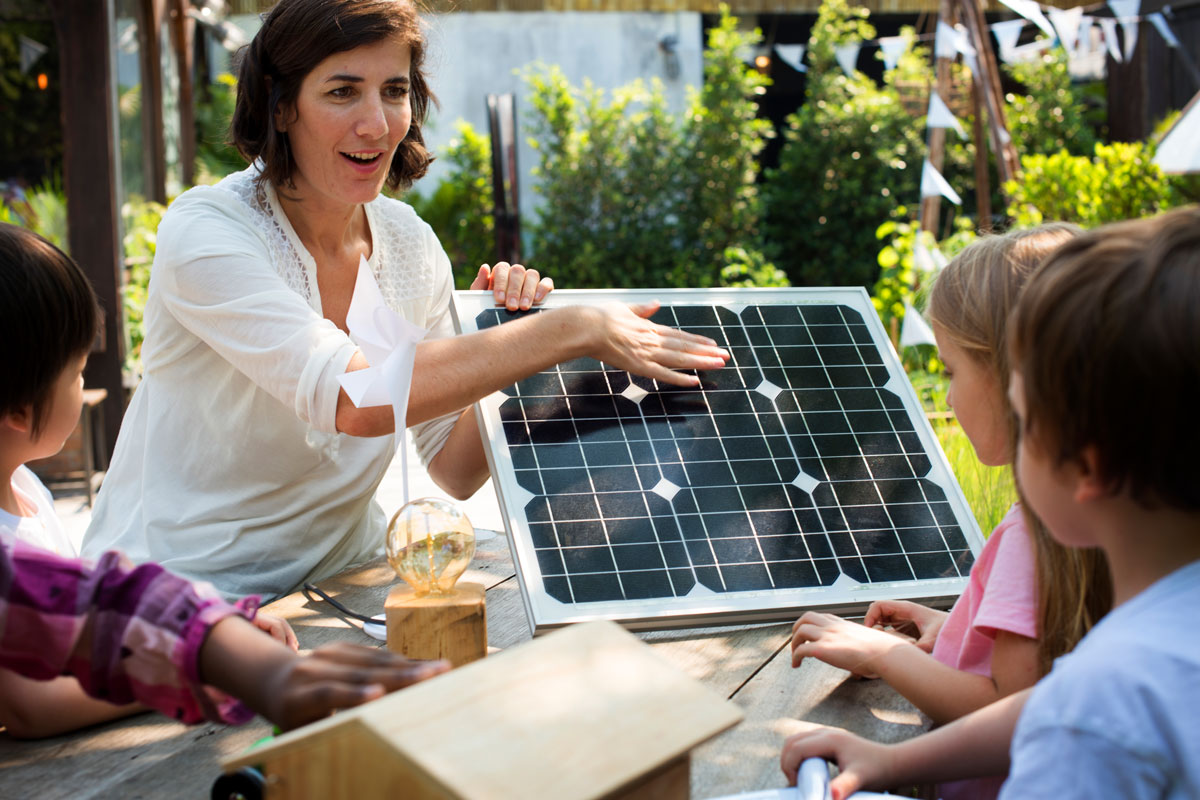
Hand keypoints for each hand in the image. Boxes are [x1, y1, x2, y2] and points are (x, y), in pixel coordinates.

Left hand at [201, 617, 449, 731]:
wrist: (272, 678)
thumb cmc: (291, 718)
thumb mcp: (298, 733)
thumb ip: (325, 732)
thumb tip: (364, 743)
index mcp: (295, 698)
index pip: (326, 695)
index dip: (352, 695)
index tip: (378, 695)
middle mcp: (310, 669)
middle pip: (358, 672)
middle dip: (399, 675)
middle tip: (433, 676)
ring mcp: (326, 653)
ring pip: (372, 659)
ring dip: (409, 665)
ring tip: (441, 669)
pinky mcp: (342, 645)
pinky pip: (375, 653)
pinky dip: (402, 661)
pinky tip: (426, 666)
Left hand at [470, 262, 552, 310]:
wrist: (502, 323)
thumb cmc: (490, 308)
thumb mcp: (481, 298)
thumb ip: (480, 284)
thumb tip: (485, 267)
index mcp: (501, 272)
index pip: (502, 268)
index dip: (501, 282)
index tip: (499, 299)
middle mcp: (516, 273)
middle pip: (518, 271)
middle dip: (514, 290)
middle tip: (511, 306)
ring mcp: (530, 279)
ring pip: (532, 275)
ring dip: (528, 291)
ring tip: (523, 307)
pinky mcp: (543, 287)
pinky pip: (547, 282)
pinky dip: (543, 289)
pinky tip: (538, 300)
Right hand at [581, 301, 728, 386]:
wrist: (586, 327)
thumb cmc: (599, 317)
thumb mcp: (624, 308)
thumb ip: (641, 309)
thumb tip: (655, 303)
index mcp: (648, 327)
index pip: (678, 335)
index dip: (697, 340)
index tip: (713, 343)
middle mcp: (652, 340)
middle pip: (685, 347)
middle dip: (707, 352)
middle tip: (726, 356)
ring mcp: (646, 353)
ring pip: (680, 359)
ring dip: (701, 362)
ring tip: (719, 364)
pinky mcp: (638, 366)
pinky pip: (663, 374)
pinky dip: (679, 378)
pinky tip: (694, 381)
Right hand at [781, 724, 897, 799]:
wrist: (893, 762)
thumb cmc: (878, 771)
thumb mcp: (860, 780)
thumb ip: (844, 786)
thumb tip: (831, 796)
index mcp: (829, 740)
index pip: (796, 748)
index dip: (789, 767)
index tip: (796, 785)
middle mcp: (825, 733)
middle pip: (791, 741)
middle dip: (786, 762)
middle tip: (794, 783)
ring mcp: (827, 734)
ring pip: (796, 740)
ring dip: (791, 758)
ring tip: (798, 779)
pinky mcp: (829, 740)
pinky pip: (804, 743)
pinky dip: (798, 755)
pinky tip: (807, 771)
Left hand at [791, 611, 909, 676]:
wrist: (884, 654)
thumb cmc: (882, 652)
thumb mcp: (870, 642)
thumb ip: (863, 645)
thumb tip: (868, 658)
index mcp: (844, 624)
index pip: (823, 617)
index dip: (813, 624)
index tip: (810, 634)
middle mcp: (833, 627)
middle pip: (806, 617)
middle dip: (797, 628)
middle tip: (796, 641)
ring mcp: (827, 636)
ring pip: (800, 630)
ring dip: (793, 642)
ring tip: (794, 655)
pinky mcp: (823, 649)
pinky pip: (801, 650)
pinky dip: (795, 657)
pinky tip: (797, 665)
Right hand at [863, 600, 947, 653]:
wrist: (956, 630)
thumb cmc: (947, 629)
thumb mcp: (934, 638)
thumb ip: (922, 646)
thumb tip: (910, 655)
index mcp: (906, 608)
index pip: (878, 605)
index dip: (870, 616)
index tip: (869, 631)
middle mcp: (901, 612)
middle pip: (877, 612)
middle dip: (871, 625)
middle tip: (875, 640)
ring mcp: (902, 619)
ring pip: (881, 621)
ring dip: (877, 631)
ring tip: (881, 644)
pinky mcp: (904, 627)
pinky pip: (888, 628)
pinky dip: (884, 636)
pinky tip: (889, 646)